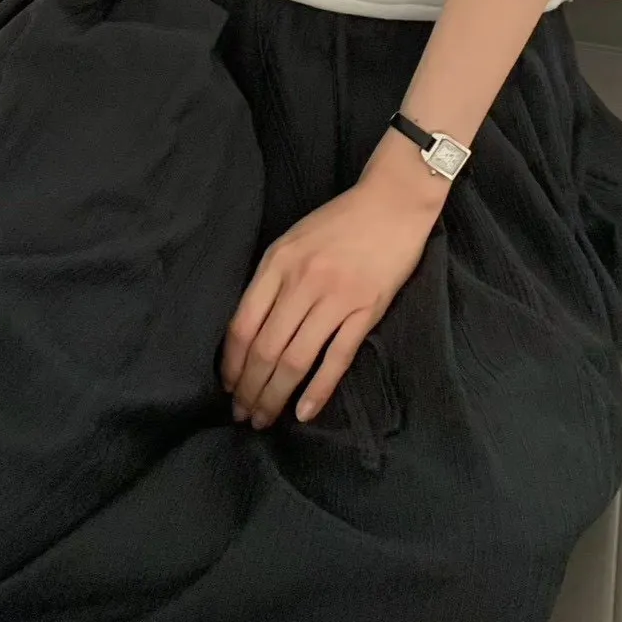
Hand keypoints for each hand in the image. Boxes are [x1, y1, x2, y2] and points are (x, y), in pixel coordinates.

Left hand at [222, 132, 448, 429]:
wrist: (392, 202)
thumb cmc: (340, 221)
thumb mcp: (292, 240)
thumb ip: (271, 279)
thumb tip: (248, 331)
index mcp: (278, 263)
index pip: (243, 325)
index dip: (232, 364)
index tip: (228, 387)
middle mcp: (302, 281)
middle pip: (265, 349)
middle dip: (250, 389)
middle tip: (244, 415)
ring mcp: (336, 297)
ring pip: (296, 359)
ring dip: (276, 395)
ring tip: (266, 419)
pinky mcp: (367, 310)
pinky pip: (337, 358)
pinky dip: (318, 389)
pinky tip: (304, 412)